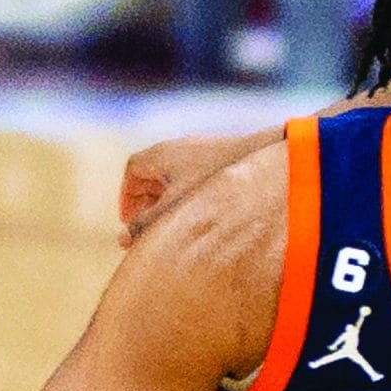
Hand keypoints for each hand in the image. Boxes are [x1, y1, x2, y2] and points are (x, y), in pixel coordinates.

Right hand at [119, 133, 273, 243]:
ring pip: (175, 177)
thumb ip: (147, 226)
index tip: (128, 219)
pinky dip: (191, 196)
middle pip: (153, 173)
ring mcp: (202, 151)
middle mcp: (179, 148)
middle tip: (149, 226)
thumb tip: (123, 241)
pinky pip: (197, 178)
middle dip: (147, 201)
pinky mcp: (223, 159)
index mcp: (161, 154)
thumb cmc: (216, 186)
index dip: (126, 195)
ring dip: (170, 201)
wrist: (266, 161)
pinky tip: (205, 217)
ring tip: (175, 226)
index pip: (132, 170)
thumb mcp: (176, 211)